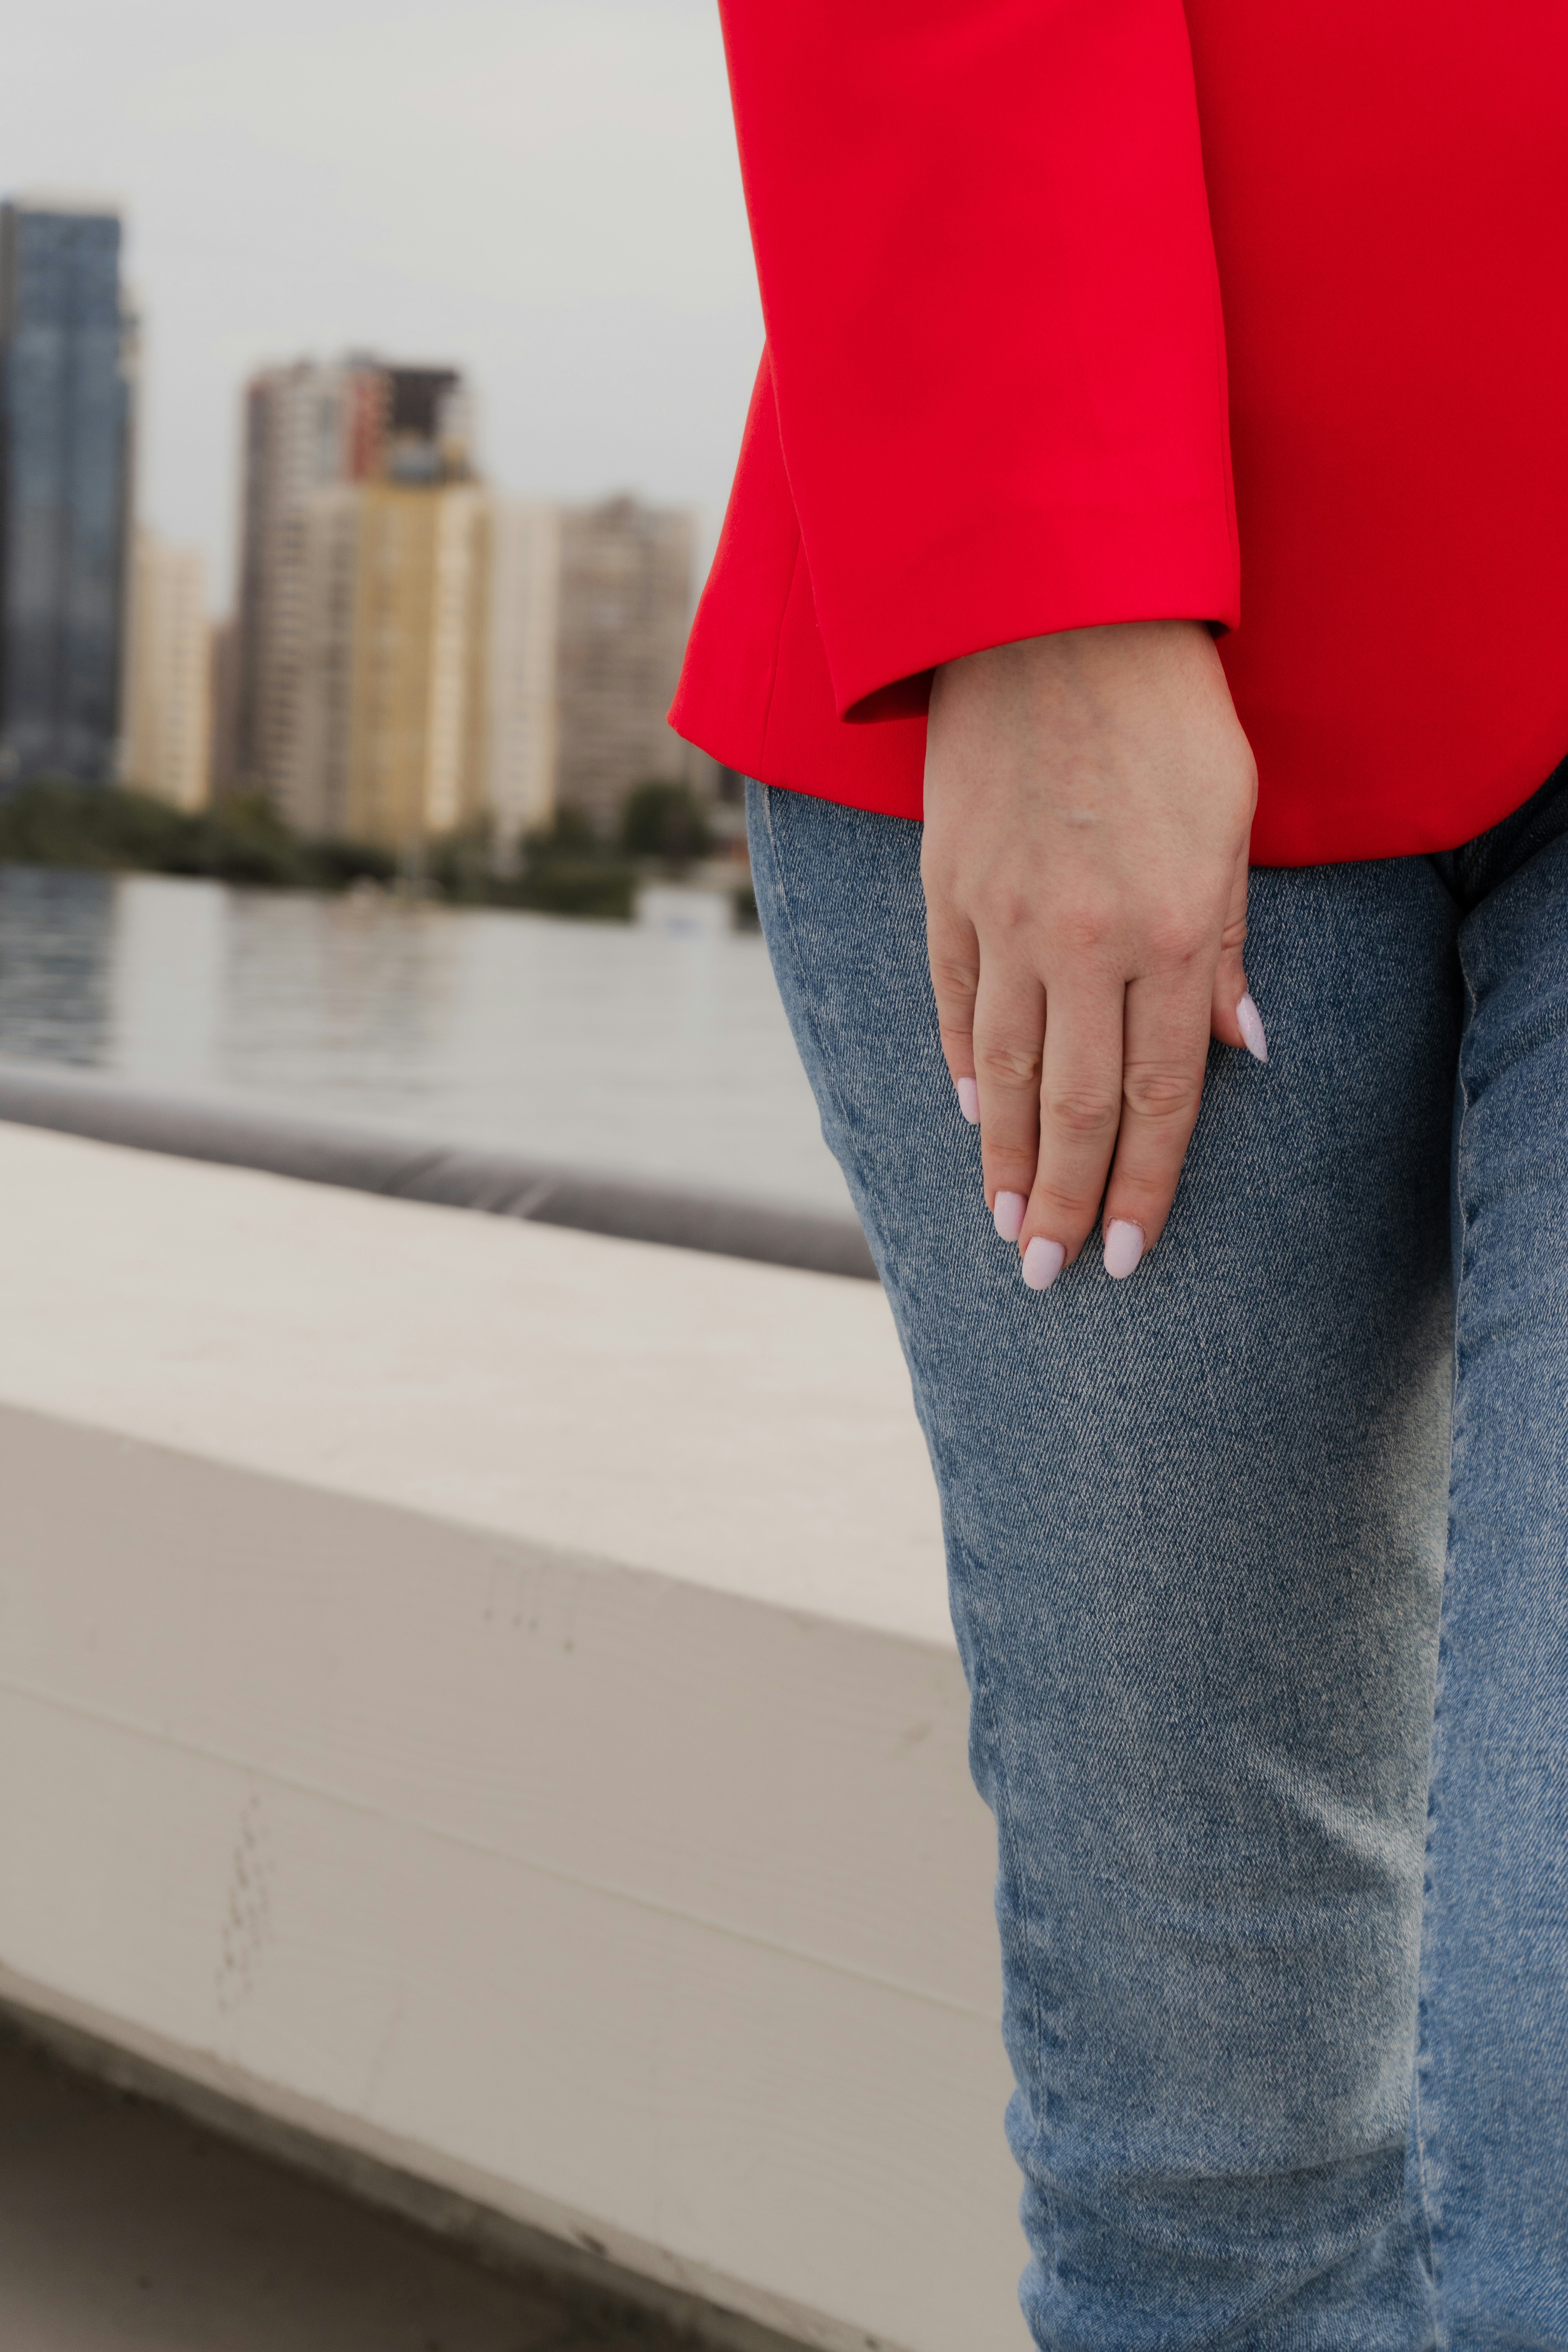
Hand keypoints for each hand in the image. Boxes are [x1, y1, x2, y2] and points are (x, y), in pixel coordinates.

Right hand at [922, 620, 1261, 1286]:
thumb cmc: (1165, 712)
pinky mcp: (946, 885)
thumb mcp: (1232, 820)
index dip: (1141, 1185)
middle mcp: (1085, 939)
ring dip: (1001, 1157)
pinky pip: (952, 1000)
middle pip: (1072, 1105)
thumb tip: (1241, 1051)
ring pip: (999, 1070)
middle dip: (1063, 1202)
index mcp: (1173, 929)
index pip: (1156, 1095)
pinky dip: (960, 1064)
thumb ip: (1232, 945)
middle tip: (1049, 1274)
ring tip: (1002, 1223)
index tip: (1127, 1252)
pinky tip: (967, 1112)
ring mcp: (1004, 915)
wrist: (1049, 611)